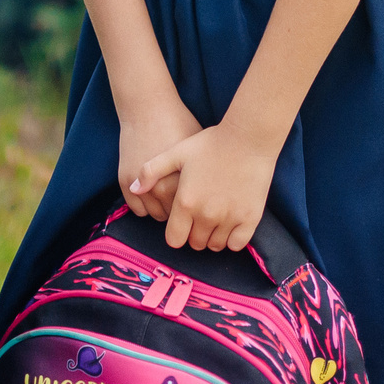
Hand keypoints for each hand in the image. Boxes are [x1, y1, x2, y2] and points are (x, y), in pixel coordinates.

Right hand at [115, 91, 203, 222]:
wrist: (148, 108)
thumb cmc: (178, 124)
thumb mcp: (198, 150)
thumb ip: (204, 176)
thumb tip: (215, 195)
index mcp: (182, 182)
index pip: (192, 212)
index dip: (198, 210)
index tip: (200, 206)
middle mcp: (160, 188)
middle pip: (175, 217)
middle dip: (182, 214)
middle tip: (187, 205)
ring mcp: (140, 187)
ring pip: (155, 215)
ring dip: (163, 211)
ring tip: (171, 201)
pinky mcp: (126, 183)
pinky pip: (137, 210)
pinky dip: (146, 207)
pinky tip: (155, 196)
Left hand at [135, 123, 277, 251]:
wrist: (248, 137)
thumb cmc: (211, 143)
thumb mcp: (176, 153)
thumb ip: (151, 172)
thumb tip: (133, 189)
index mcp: (186, 202)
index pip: (174, 239)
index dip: (176, 232)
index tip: (182, 222)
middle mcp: (206, 215)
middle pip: (195, 244)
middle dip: (194, 234)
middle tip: (199, 218)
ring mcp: (230, 218)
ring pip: (216, 245)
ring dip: (212, 237)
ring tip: (214, 220)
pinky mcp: (250, 218)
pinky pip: (237, 244)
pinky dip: (232, 239)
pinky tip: (231, 224)